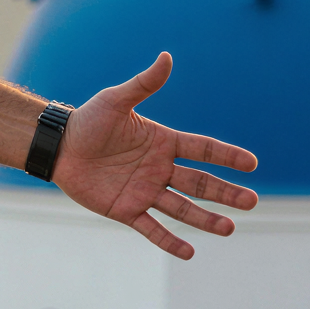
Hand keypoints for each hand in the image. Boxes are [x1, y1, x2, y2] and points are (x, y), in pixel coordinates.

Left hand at [52, 52, 258, 258]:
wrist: (57, 146)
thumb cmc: (87, 121)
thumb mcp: (116, 101)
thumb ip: (143, 84)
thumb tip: (166, 57)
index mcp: (163, 143)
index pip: (203, 149)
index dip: (226, 156)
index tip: (251, 163)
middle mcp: (159, 169)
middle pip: (200, 183)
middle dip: (225, 193)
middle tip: (252, 202)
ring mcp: (145, 190)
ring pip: (182, 208)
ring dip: (206, 219)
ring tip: (229, 228)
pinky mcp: (126, 209)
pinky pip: (152, 228)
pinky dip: (169, 241)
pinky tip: (189, 252)